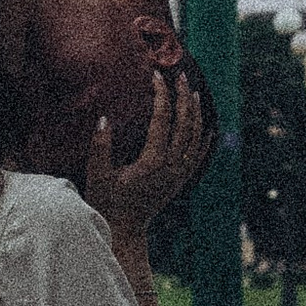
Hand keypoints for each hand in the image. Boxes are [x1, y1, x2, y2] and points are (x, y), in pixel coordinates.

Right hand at [82, 68, 214, 237]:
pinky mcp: (180, 181)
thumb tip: (104, 117)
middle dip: (183, 96)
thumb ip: (100, 146)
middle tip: (179, 75)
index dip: (161, 94)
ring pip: (195, 137)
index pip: (162, 119)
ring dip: (196, 112)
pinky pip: (199, 156)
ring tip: (193, 92)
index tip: (155, 75)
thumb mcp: (97, 175)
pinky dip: (204, 139)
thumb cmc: (107, 202)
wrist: (124, 230)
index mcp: (153, 161)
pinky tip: (208, 126)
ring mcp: (179, 175)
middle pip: (184, 124)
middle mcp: (171, 167)